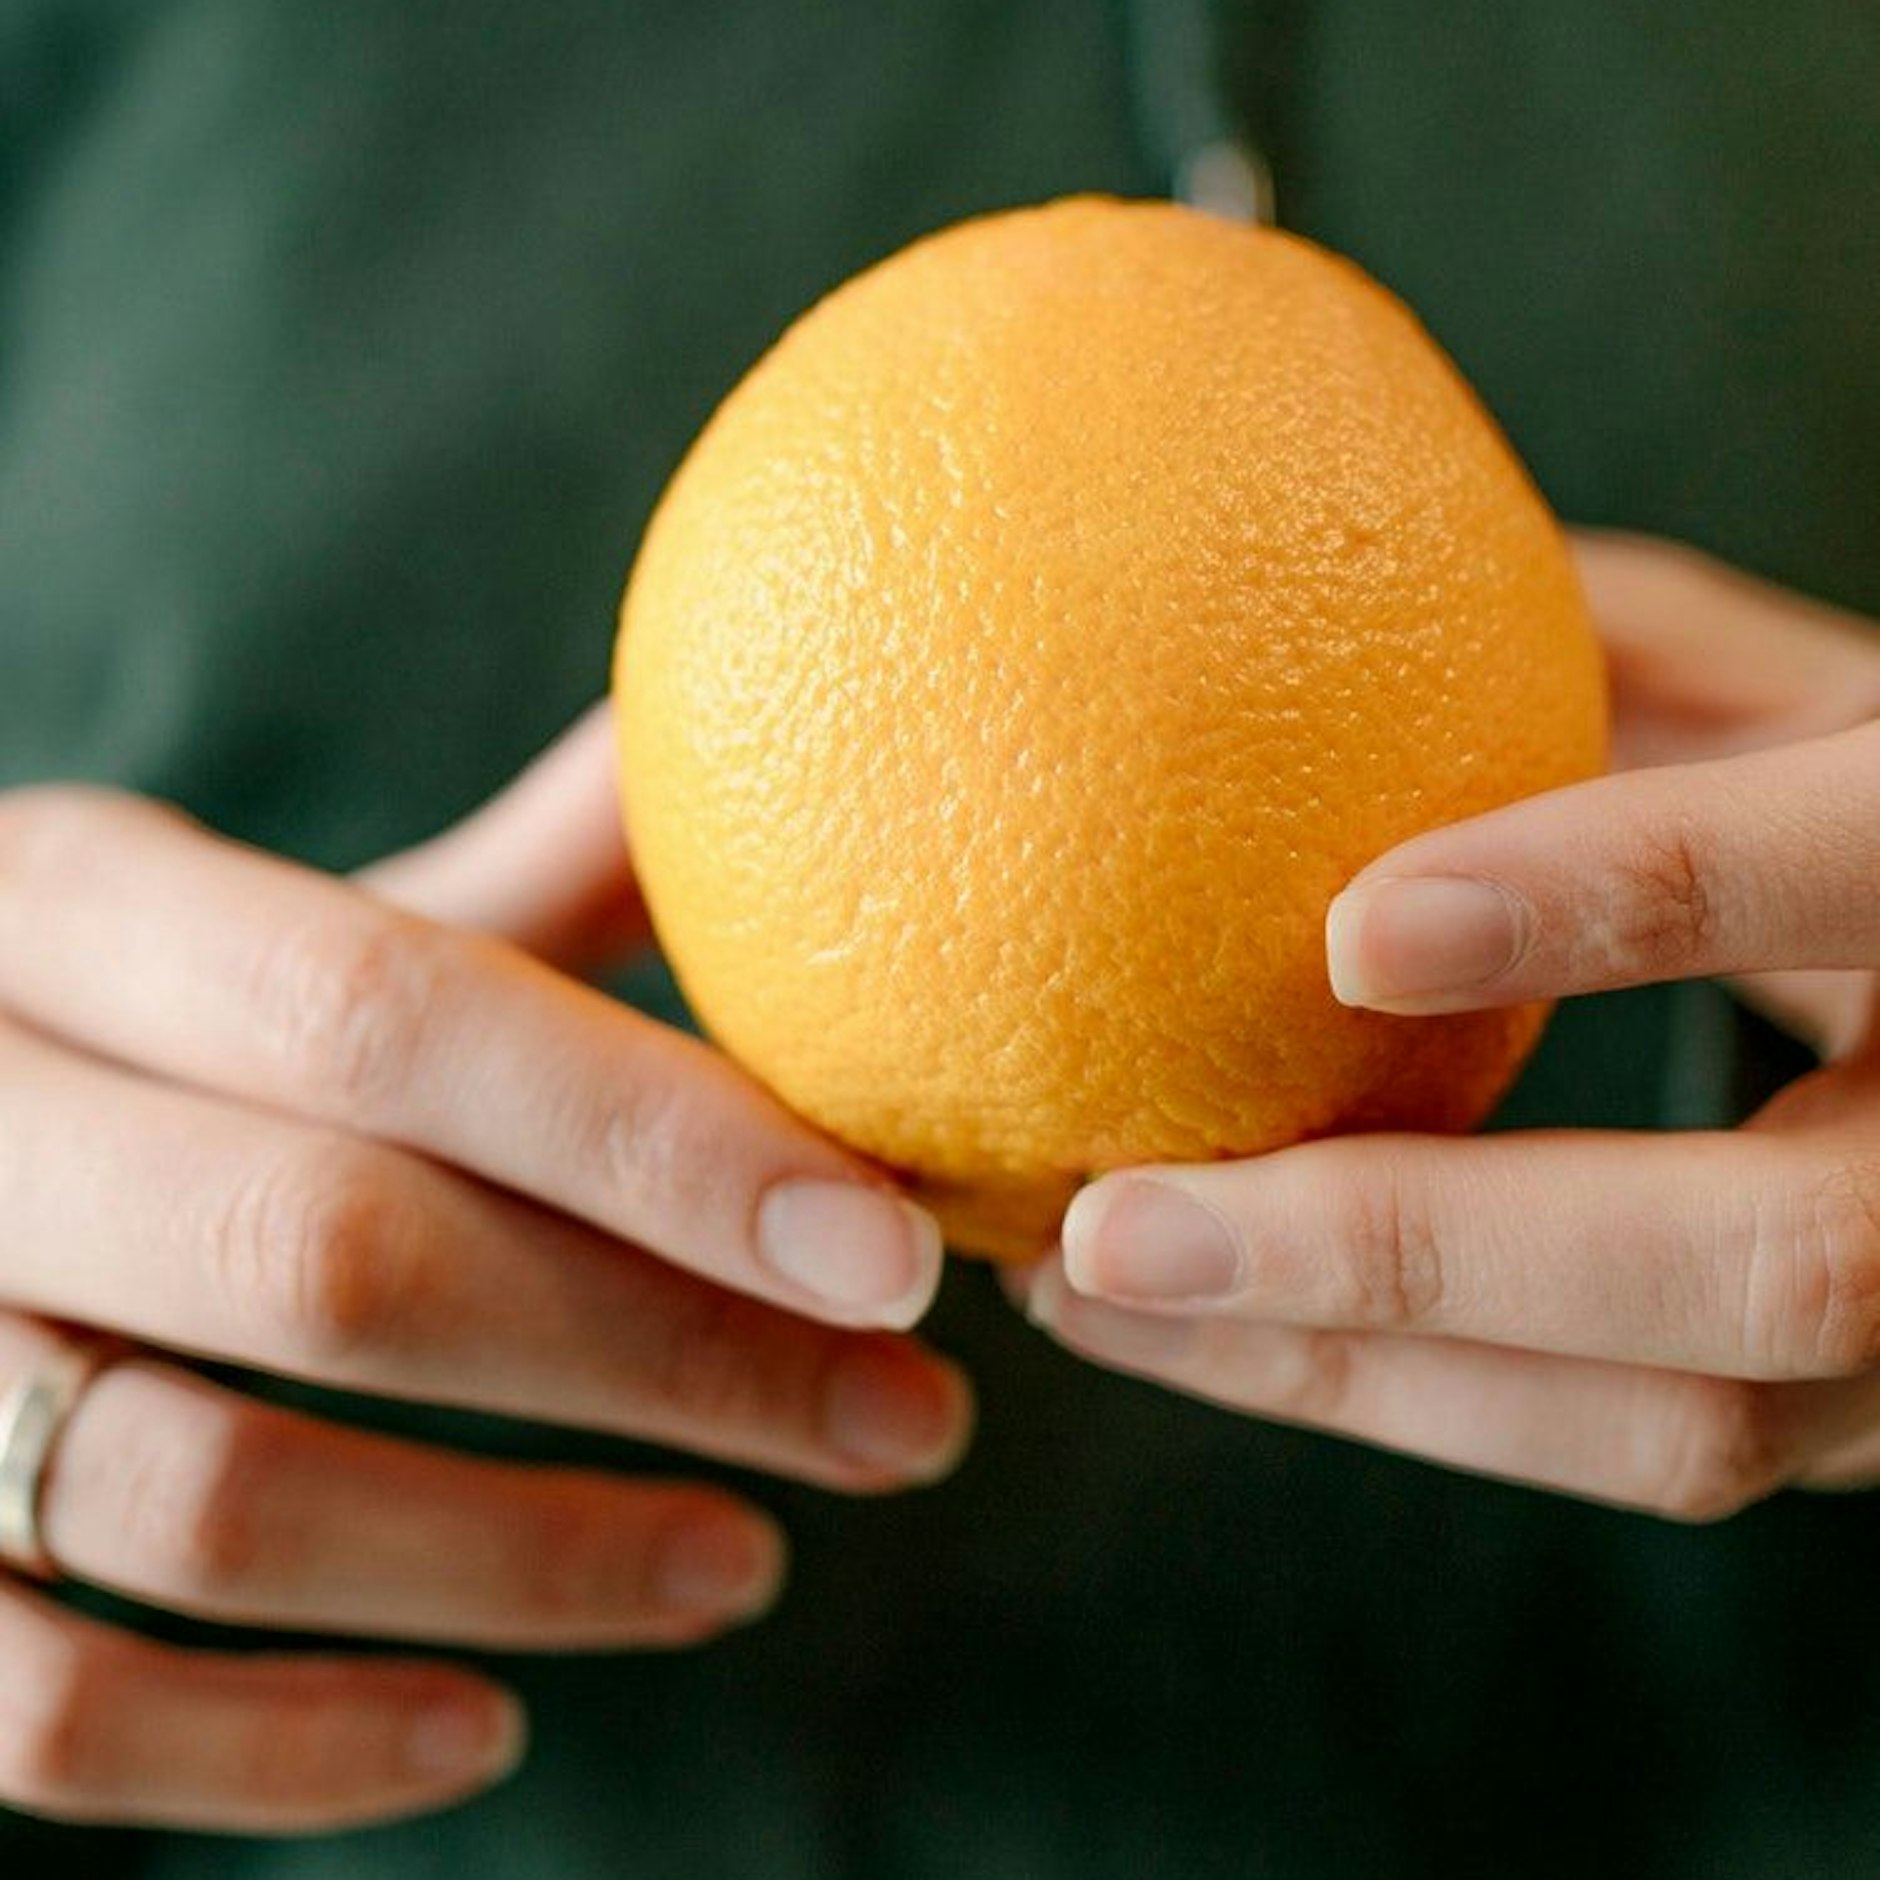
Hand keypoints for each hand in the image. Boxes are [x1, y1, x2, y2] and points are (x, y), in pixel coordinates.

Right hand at [0, 706, 967, 1832]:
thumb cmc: (160, 1040)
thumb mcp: (289, 933)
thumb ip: (519, 886)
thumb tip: (745, 751)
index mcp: (84, 913)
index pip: (386, 1015)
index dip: (655, 1144)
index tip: (892, 1254)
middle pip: (332, 1257)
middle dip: (663, 1358)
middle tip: (906, 1425)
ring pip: (209, 1502)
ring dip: (529, 1559)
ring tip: (750, 1565)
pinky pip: (54, 1716)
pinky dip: (283, 1751)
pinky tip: (488, 1732)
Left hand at [1019, 534, 1879, 1519]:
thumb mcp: (1809, 708)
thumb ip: (1624, 660)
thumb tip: (1318, 614)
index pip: (1847, 870)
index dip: (1622, 899)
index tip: (1351, 929)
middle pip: (1770, 1264)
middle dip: (1406, 1257)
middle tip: (1110, 1233)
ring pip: (1681, 1425)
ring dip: (1349, 1374)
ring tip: (1088, 1298)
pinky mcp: (1864, 1419)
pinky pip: (1616, 1439)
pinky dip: (1391, 1391)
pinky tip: (1196, 1322)